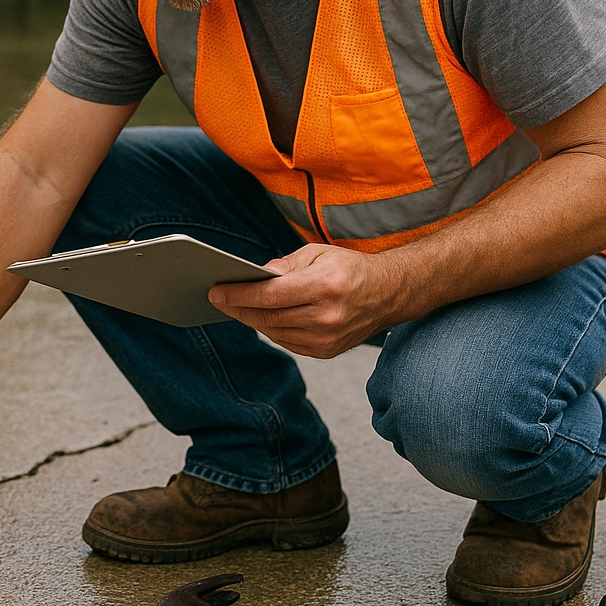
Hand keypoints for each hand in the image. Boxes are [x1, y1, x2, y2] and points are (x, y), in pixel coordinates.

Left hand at [208, 244, 407, 357]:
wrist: (389, 294)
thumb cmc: (350, 268)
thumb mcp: (318, 253)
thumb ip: (284, 266)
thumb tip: (255, 276)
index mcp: (324, 286)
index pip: (270, 295)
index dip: (239, 294)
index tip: (216, 290)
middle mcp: (326, 316)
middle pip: (268, 316)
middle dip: (239, 308)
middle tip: (218, 299)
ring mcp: (327, 338)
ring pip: (275, 332)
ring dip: (251, 319)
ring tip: (234, 307)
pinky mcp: (327, 351)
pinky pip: (287, 342)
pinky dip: (271, 330)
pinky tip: (258, 318)